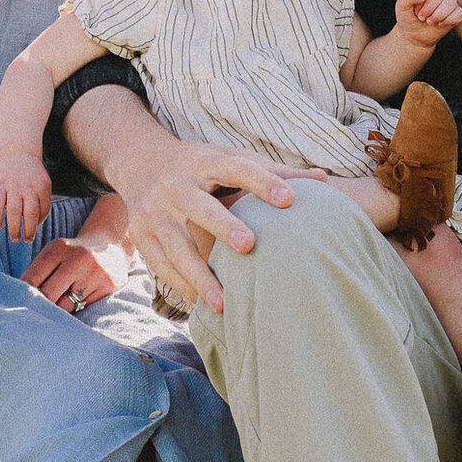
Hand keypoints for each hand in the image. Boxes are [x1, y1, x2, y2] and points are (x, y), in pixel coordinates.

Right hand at [0, 155, 51, 242]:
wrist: (17, 154)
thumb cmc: (31, 176)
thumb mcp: (43, 184)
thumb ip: (42, 201)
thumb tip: (37, 224)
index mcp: (43, 186)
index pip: (44, 209)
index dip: (39, 222)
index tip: (33, 229)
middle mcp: (28, 186)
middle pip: (30, 214)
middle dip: (29, 231)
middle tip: (26, 241)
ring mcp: (13, 185)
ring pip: (14, 212)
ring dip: (14, 228)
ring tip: (15, 238)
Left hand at [22, 235, 123, 313]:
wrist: (110, 247)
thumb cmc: (72, 255)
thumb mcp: (54, 254)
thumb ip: (37, 273)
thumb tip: (19, 299)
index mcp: (59, 248)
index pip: (32, 278)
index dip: (23, 294)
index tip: (18, 303)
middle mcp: (79, 259)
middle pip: (48, 295)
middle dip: (41, 304)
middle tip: (36, 311)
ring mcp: (95, 273)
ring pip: (66, 306)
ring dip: (59, 308)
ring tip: (62, 300)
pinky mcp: (108, 287)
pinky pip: (83, 308)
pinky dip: (76, 307)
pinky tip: (80, 296)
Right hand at [118, 135, 298, 312]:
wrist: (138, 160)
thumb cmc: (199, 164)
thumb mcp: (229, 157)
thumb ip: (274, 171)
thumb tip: (323, 180)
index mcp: (204, 161)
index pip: (237, 168)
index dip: (263, 181)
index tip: (289, 199)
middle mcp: (175, 185)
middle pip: (199, 207)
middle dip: (221, 226)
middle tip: (249, 246)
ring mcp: (154, 211)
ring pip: (176, 246)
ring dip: (199, 275)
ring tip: (224, 302)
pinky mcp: (140, 234)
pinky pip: (160, 264)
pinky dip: (181, 285)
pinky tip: (201, 304)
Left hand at [394, 0, 461, 45]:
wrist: (414, 35)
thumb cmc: (407, 18)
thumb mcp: (402, 7)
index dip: (425, 3)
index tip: (416, 12)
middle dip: (431, 10)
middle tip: (422, 18)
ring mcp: (448, 2)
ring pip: (452, 2)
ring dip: (439, 16)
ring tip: (430, 21)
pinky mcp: (455, 13)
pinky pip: (459, 14)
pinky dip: (448, 21)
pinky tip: (440, 24)